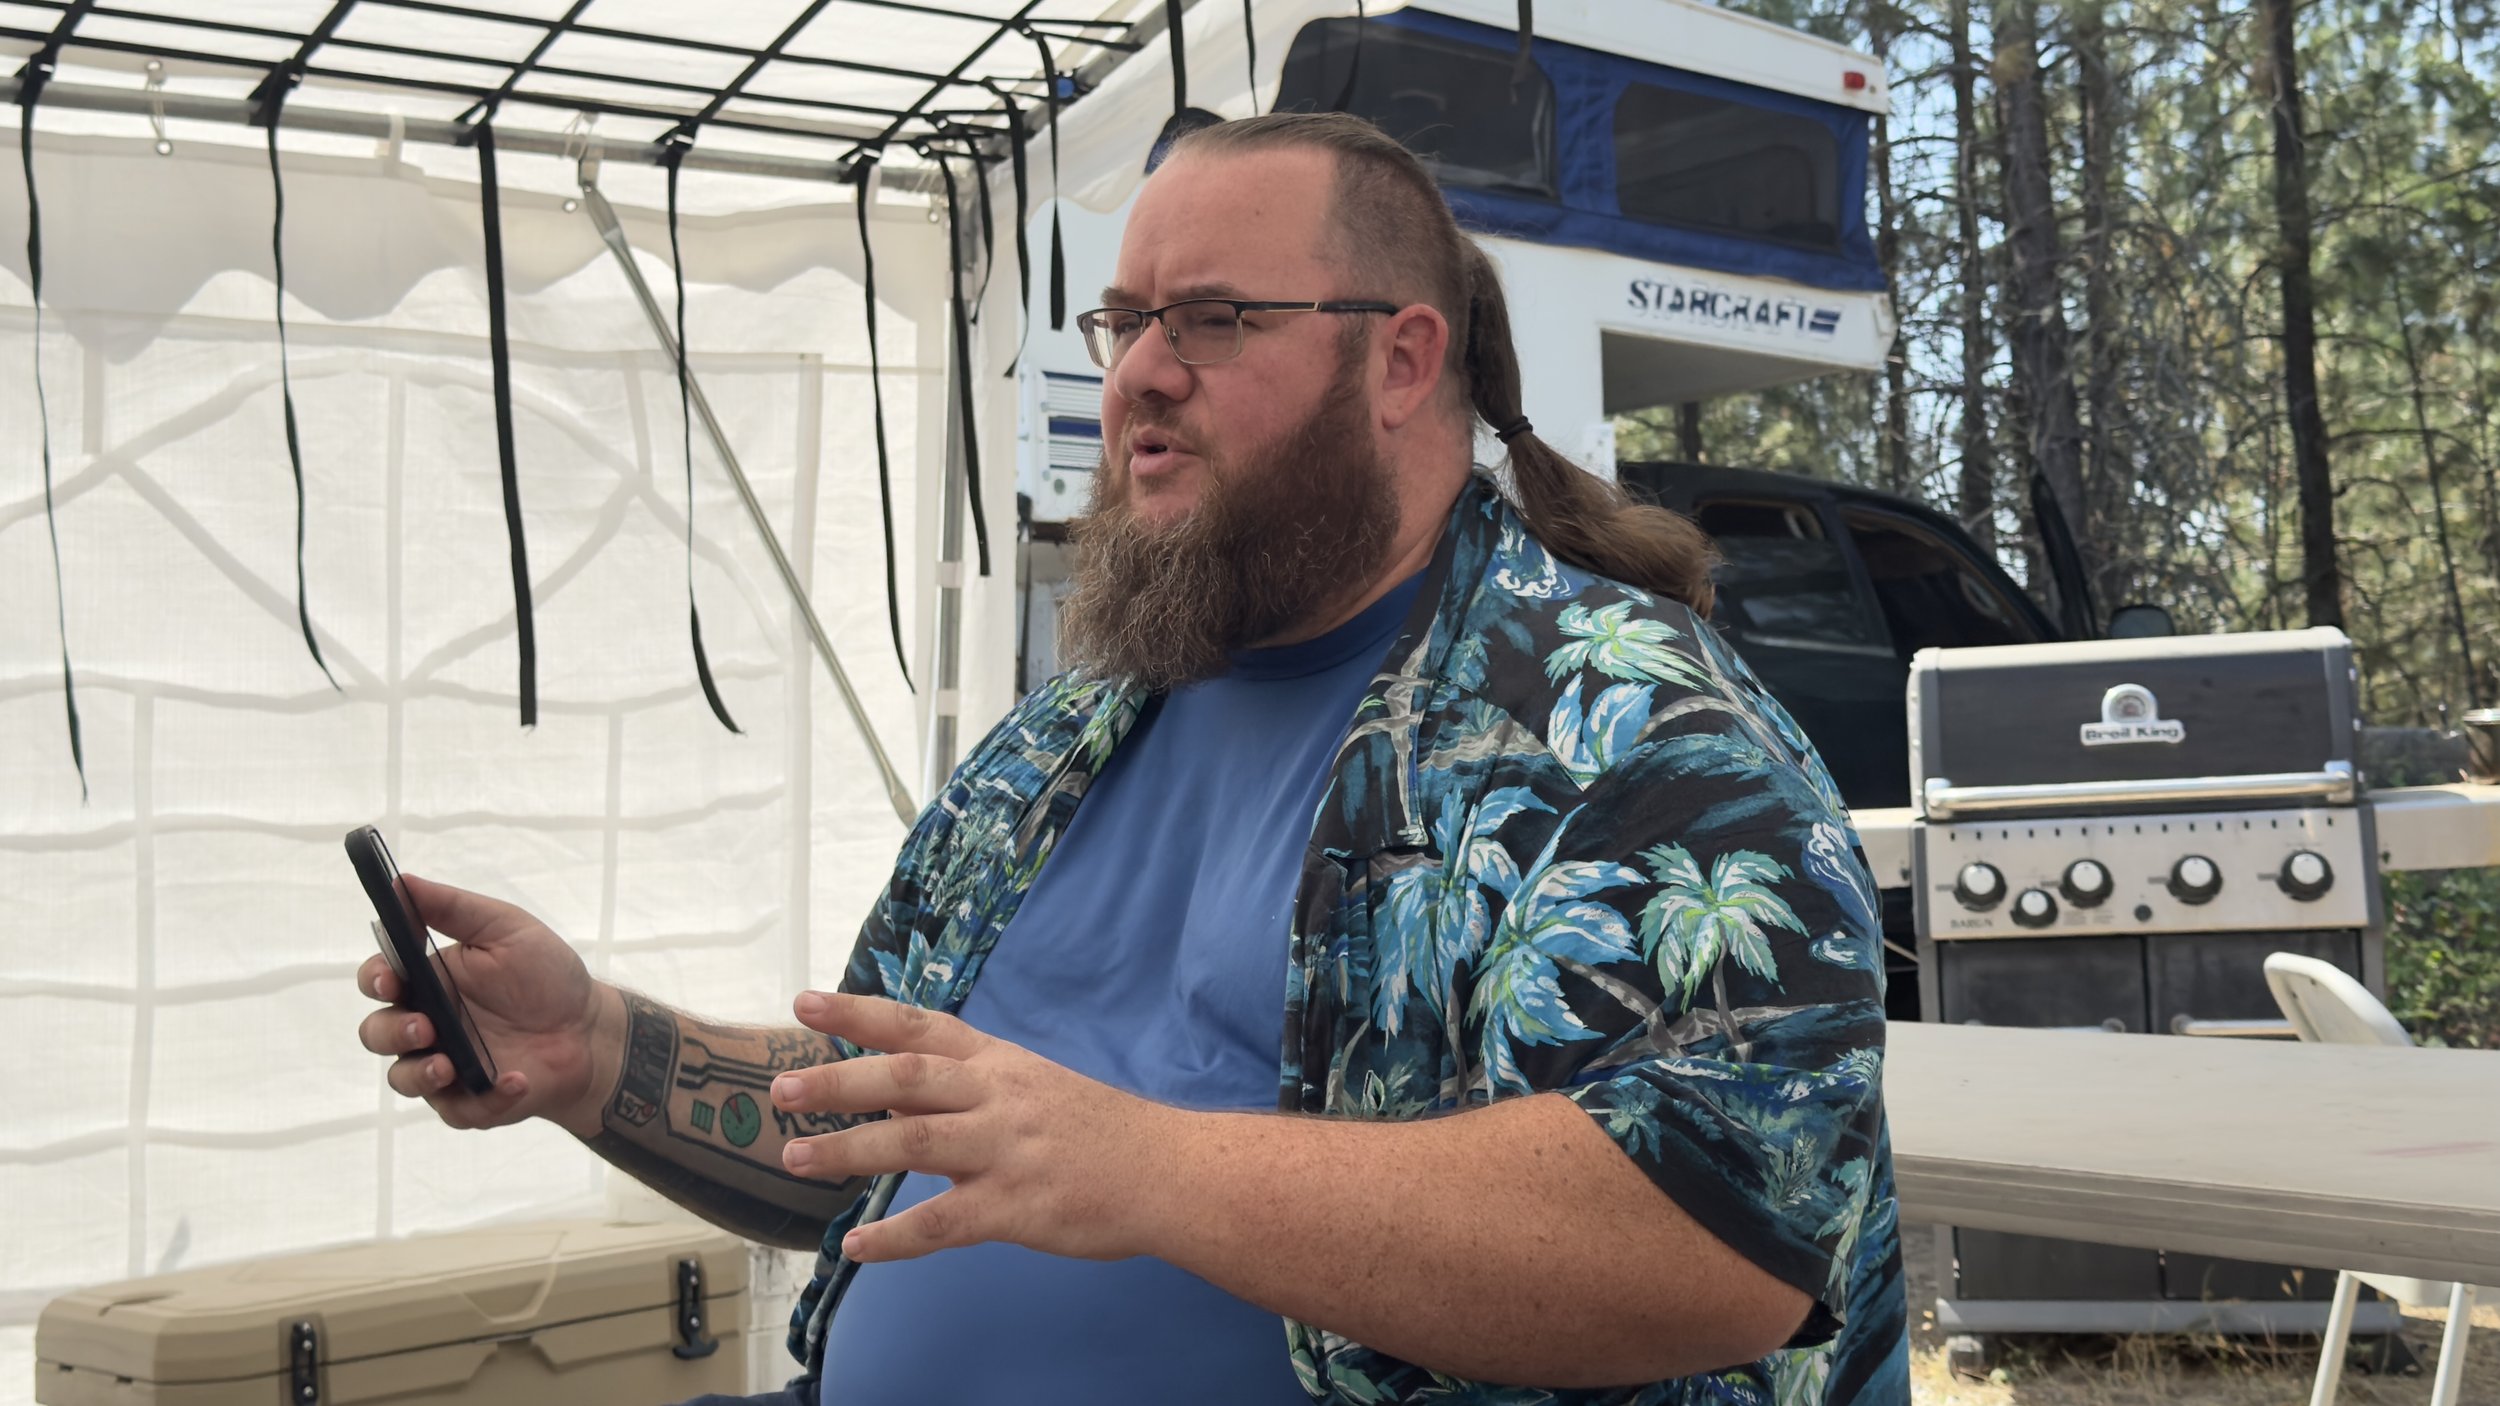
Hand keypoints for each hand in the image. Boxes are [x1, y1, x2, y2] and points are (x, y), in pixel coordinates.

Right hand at [355, 875, 612, 1135]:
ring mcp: (445, 1066)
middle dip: (391, 1030)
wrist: (590, 1028)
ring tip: (448, 1063)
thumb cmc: (547, 976)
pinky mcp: (471, 1102)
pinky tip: (515, 1080)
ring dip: (418, 1074)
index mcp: (429, 982)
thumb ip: (452, 908)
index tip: (390, 979)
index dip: (375, 980)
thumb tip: (400, 881)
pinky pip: (458, 1111)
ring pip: (403, 1078)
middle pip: (377, 1033)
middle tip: (426, 1026)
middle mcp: (428, 1025)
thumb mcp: (506, 929)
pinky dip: (486, 1099)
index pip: (379, 980)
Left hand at [773, 992, 1184, 1263]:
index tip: (806, 1001)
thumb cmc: (1097, 1131)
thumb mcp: (1030, 1087)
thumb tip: (887, 1089)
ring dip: (850, 1150)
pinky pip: (945, 1222)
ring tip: (796, 1158)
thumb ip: (960, 1088)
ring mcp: (1007, 1150)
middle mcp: (998, 1097)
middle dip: (839, 1081)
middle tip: (781, 1089)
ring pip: (915, 1142)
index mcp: (999, 1063)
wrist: (1169, 1171)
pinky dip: (896, 1236)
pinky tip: (856, 1247)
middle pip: (907, 1077)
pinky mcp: (1017, 1206)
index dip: (861, 1012)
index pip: (921, 1026)